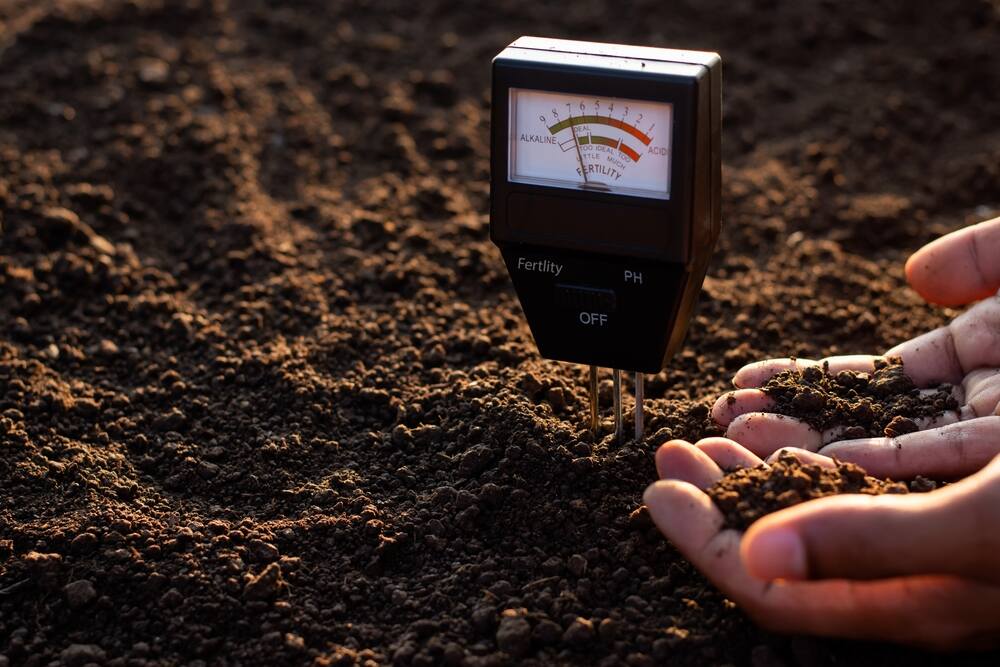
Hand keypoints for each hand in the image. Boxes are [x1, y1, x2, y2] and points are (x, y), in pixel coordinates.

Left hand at [644, 437, 999, 647]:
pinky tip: (795, 441)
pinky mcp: (945, 509)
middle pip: (782, 549)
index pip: (771, 588)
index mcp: (904, 599)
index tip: (658, 495)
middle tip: (673, 454)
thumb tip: (759, 555)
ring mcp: (925, 545)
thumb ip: (873, 543)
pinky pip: (857, 493)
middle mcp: (904, 580)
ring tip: (714, 440)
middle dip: (716, 500)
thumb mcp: (980, 530)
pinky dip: (813, 460)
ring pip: (816, 518)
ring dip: (756, 475)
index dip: (705, 544)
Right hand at [711, 216, 999, 477]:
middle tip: (725, 421)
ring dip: (818, 445)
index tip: (747, 381)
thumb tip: (915, 275)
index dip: (809, 378)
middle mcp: (989, 401)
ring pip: (893, 443)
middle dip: (794, 419)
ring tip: (745, 439)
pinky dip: (884, 458)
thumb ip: (980, 253)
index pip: (880, 374)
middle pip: (871, 416)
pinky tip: (827, 455)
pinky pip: (945, 459)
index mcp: (992, 353)